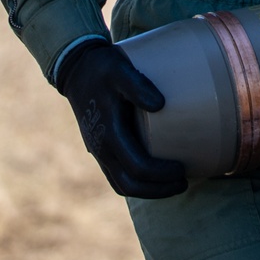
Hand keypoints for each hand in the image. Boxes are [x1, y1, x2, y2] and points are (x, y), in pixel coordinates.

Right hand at [56, 39, 187, 198]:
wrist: (76, 70)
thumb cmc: (103, 68)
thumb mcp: (120, 70)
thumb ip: (138, 86)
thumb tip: (161, 105)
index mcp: (108, 133)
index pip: (137, 167)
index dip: (161, 174)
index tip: (182, 170)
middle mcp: (101, 148)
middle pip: (129, 184)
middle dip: (157, 190)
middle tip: (183, 183)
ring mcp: (98, 151)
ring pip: (121, 184)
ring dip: (147, 190)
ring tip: (172, 184)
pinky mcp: (99, 149)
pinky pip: (116, 176)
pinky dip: (135, 183)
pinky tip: (153, 176)